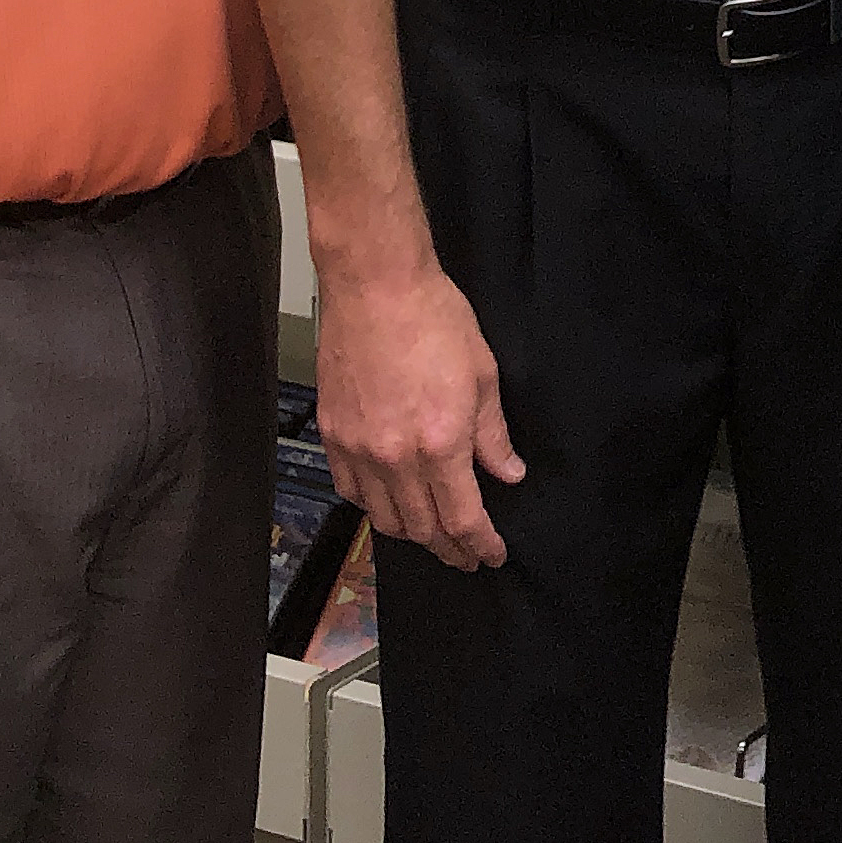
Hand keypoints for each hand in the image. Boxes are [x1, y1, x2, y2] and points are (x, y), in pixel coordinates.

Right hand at [315, 259, 522, 568]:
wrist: (376, 286)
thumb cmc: (434, 319)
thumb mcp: (483, 373)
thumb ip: (493, 433)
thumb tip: (508, 472)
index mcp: (441, 442)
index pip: (462, 517)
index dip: (480, 545)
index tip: (492, 556)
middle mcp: (396, 457)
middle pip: (422, 528)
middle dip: (449, 548)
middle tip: (466, 556)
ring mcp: (359, 449)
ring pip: (384, 517)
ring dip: (412, 533)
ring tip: (432, 535)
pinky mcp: (334, 435)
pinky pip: (351, 490)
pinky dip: (373, 506)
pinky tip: (388, 503)